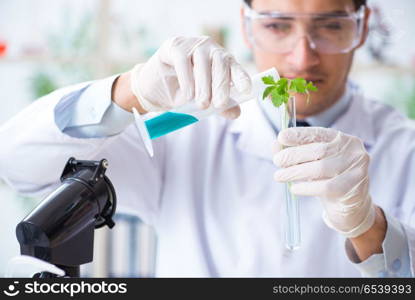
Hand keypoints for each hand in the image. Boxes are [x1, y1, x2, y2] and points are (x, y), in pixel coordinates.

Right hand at [129, 36, 250, 118]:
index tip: (245, 90)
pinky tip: (187, 94)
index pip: (235, 67)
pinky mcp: (174, 45)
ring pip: (203, 62)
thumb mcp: (204, 101)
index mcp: (222, 61)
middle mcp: (210, 49)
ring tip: (202, 104)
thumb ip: (220, 105)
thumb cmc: (182, 92)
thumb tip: (236, 113)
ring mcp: (192, 44)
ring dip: (204, 86)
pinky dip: (187, 79)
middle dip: (221, 86)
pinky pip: (183, 61)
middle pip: (221, 63)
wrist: (154, 88)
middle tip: (218, 105)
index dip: (241, 77)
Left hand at [273, 127, 376, 237]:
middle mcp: (353, 151)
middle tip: (277, 161)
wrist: (350, 207)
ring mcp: (356, 169)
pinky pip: (325, 187)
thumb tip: (275, 144)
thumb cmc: (328, 180)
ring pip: (320, 168)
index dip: (299, 134)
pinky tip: (294, 189)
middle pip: (318, 150)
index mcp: (343, 140)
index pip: (319, 133)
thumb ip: (295, 152)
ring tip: (279, 176)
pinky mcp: (354, 187)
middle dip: (293, 155)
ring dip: (295, 172)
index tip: (281, 137)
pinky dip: (306, 187)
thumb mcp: (312, 164)